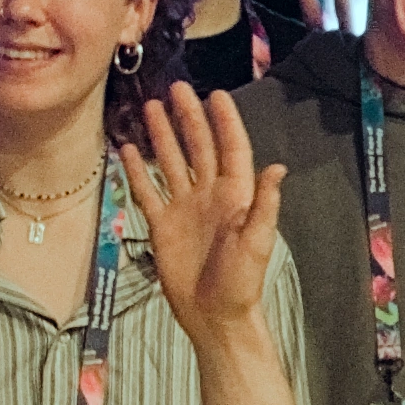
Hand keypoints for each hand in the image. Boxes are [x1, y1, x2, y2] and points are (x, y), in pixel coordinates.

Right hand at [128, 80, 288, 341]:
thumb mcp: (257, 242)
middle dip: (188, 118)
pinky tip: (127, 149)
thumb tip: (277, 168)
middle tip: (176, 89)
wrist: (214, 315)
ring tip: (150, 107)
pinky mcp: (162, 224)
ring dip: (162, 135)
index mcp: (236, 195)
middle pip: (198, 147)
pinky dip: (137, 170)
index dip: (225, 122)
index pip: (231, 149)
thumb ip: (264, 205)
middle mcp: (209, 194)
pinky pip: (148, 190)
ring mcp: (184, 207)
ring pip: (171, 162)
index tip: (215, 94)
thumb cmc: (242, 282)